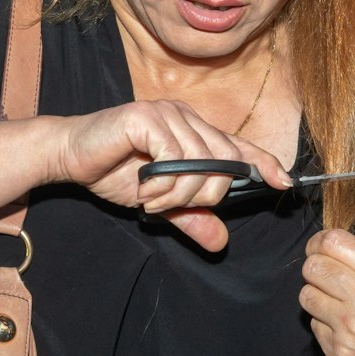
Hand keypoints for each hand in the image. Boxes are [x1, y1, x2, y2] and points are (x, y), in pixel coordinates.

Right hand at [51, 100, 290, 250]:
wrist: (70, 157)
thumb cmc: (115, 172)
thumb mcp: (161, 202)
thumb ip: (191, 216)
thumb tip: (221, 242)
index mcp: (195, 132)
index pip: (239, 146)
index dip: (264, 163)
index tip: (284, 182)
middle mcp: (186, 117)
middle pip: (225, 160)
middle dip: (205, 193)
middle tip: (171, 205)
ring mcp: (168, 113)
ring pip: (201, 160)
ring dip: (178, 192)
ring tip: (153, 198)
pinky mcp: (146, 116)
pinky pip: (174, 154)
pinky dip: (163, 181)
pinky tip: (144, 186)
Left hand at [299, 230, 354, 355]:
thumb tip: (333, 252)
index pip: (332, 242)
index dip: (319, 242)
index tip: (319, 247)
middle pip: (312, 267)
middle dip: (316, 267)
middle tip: (326, 275)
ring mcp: (349, 329)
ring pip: (306, 296)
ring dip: (318, 295)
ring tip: (337, 302)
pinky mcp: (339, 353)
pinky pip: (315, 326)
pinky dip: (326, 324)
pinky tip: (347, 328)